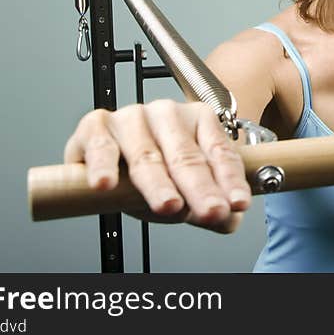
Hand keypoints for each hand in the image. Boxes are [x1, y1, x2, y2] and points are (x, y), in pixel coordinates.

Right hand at [64, 100, 251, 233]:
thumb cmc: (155, 168)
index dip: (229, 180)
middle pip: (186, 156)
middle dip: (200, 187)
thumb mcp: (187, 189)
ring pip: (146, 154)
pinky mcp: (97, 125)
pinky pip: (101, 146)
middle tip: (210, 210)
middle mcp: (168, 114)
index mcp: (199, 120)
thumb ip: (209, 202)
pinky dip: (103, 165)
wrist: (109, 160)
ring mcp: (133, 117)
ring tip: (169, 204)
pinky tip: (106, 183)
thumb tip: (229, 220)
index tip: (236, 203)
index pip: (219, 153)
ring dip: (158, 182)